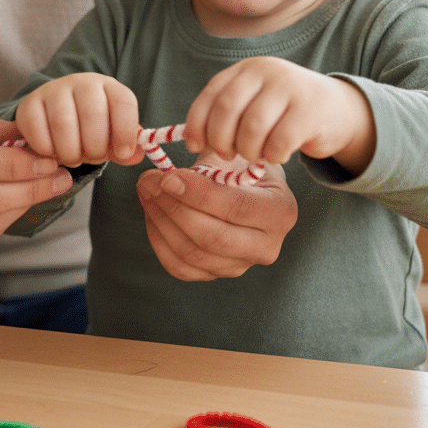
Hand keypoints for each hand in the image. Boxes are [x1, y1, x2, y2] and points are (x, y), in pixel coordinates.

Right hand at [13, 74, 143, 168]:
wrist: (54, 116)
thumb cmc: (91, 129)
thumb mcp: (112, 136)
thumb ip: (126, 147)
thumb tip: (134, 154)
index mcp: (109, 87)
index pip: (123, 102)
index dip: (126, 131)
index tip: (123, 154)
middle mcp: (82, 82)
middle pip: (93, 114)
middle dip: (95, 147)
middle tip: (93, 157)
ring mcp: (53, 90)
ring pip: (64, 124)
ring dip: (71, 152)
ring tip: (74, 158)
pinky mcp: (29, 104)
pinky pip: (37, 131)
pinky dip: (48, 151)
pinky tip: (53, 153)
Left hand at [136, 158, 297, 279]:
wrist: (247, 189)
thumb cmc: (241, 165)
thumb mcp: (237, 153)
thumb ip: (212, 157)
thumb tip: (168, 174)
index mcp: (281, 211)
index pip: (236, 208)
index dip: (198, 194)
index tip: (168, 176)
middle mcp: (267, 246)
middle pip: (213, 238)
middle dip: (174, 208)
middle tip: (149, 180)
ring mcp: (241, 266)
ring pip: (192, 254)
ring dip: (161, 220)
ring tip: (146, 190)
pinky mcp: (216, 274)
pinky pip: (179, 266)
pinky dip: (158, 239)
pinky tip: (151, 211)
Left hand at [183, 57, 375, 174]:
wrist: (337, 109)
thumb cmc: (284, 113)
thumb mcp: (253, 103)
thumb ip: (224, 115)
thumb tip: (191, 141)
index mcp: (246, 69)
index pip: (211, 94)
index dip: (197, 124)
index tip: (195, 146)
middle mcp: (266, 71)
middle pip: (226, 110)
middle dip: (220, 140)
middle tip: (228, 155)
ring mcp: (289, 87)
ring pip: (251, 128)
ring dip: (248, 151)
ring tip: (255, 155)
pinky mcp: (310, 110)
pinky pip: (279, 142)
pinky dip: (272, 156)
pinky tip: (276, 155)